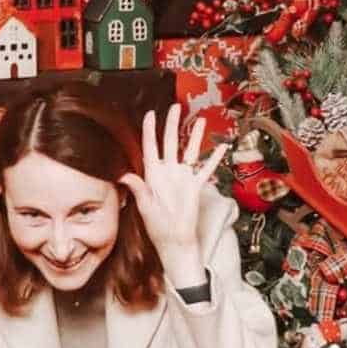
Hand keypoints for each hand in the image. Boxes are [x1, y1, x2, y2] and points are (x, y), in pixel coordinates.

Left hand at [119, 106, 226, 284]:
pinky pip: (206, 169)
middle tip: (176, 107)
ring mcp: (182, 178)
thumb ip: (138, 189)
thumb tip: (124, 176)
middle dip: (172, 124)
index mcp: (153, 175)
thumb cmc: (158, 226)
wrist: (175, 240)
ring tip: (200, 120)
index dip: (150, 130)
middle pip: (170, 142)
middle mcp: (168, 172)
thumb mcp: (145, 207)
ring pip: (189, 151)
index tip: (150, 114)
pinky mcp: (195, 186)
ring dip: (194, 136)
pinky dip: (214, 159)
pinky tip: (221, 147)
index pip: (150, 147)